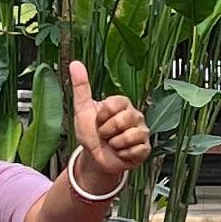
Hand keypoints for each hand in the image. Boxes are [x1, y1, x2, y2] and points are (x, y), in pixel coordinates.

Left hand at [67, 61, 151, 189]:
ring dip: (114, 144)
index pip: (113, 105)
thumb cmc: (91, 133)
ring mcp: (142, 132)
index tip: (98, 120)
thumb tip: (75, 63)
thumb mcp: (83, 109)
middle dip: (107, 131)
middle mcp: (135, 115)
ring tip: (112, 144)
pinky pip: (135, 150)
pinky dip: (123, 154)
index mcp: (122, 103)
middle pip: (122, 120)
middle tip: (104, 135)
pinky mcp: (145, 148)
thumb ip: (81, 87)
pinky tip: (121, 153)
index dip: (102, 116)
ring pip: (129, 136)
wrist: (95, 158)